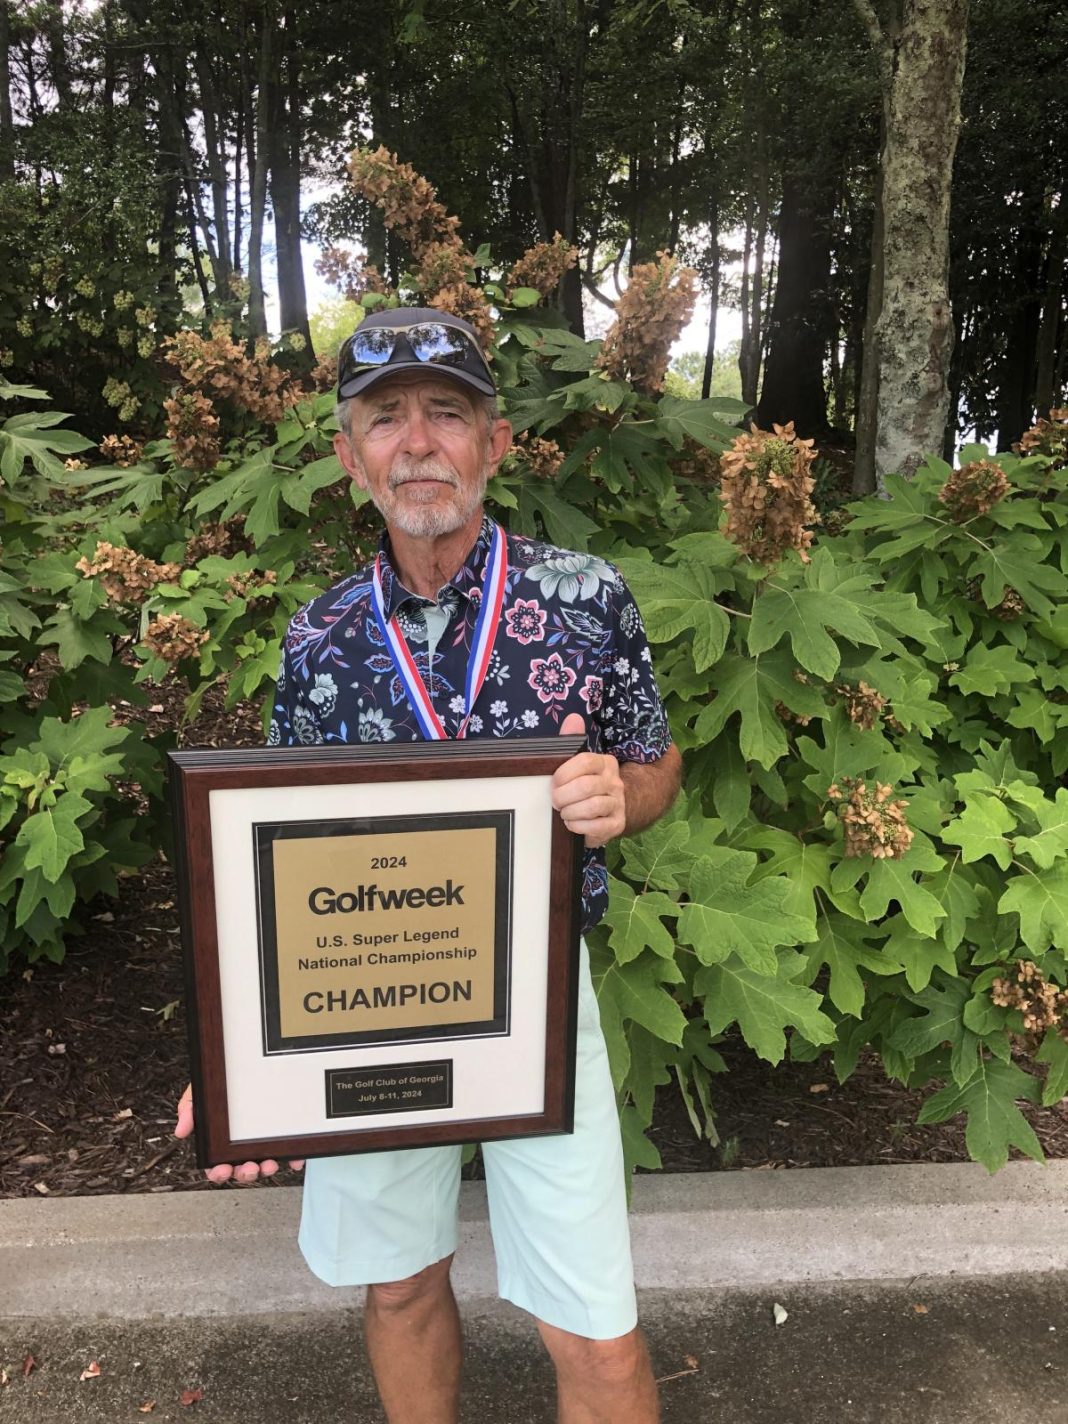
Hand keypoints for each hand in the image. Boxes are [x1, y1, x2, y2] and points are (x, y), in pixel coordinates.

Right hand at [174, 1084, 304, 1185]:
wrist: (246, 1062)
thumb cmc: (220, 1085)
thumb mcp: (201, 1093)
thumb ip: (189, 1110)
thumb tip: (181, 1131)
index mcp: (220, 1142)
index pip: (216, 1164)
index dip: (218, 1173)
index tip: (222, 1170)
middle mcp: (241, 1145)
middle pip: (242, 1169)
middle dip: (245, 1173)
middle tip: (249, 1168)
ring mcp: (262, 1141)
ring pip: (264, 1164)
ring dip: (266, 1169)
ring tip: (269, 1163)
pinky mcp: (281, 1136)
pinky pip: (288, 1151)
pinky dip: (292, 1159)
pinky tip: (294, 1161)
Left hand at [551, 713, 625, 847]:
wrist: (611, 810)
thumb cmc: (586, 784)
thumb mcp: (578, 763)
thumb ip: (572, 740)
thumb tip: (573, 717)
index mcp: (604, 762)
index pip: (585, 762)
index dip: (563, 774)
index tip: (553, 783)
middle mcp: (615, 781)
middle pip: (586, 787)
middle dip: (563, 797)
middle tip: (555, 802)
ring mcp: (618, 803)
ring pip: (592, 807)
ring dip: (570, 812)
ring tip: (564, 813)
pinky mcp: (617, 824)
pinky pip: (597, 827)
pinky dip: (578, 827)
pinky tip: (572, 824)